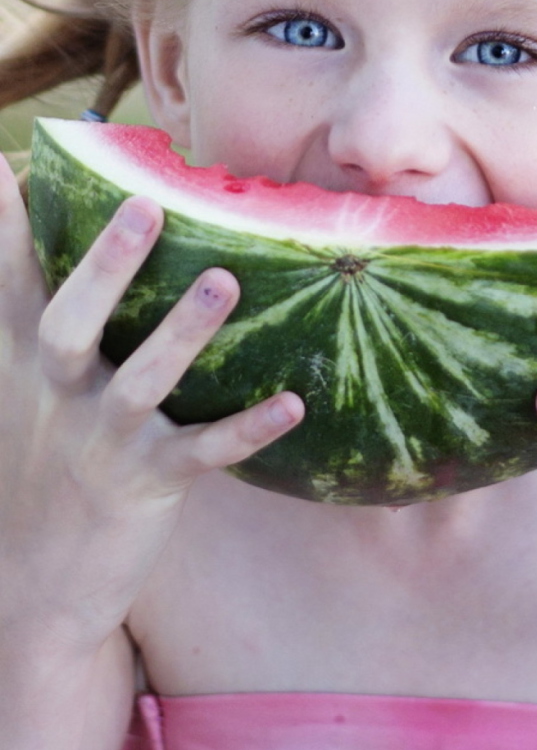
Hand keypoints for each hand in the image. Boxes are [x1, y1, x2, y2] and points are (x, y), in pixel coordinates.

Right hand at [0, 153, 302, 660]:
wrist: (34, 587)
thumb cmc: (43, 462)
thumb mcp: (25, 388)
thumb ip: (45, 318)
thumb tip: (52, 234)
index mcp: (26, 362)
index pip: (9, 280)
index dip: (3, 225)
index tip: (0, 162)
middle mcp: (58, 395)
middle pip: (70, 323)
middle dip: (104, 267)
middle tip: (144, 205)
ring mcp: (103, 441)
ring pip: (142, 383)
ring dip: (183, 333)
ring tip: (224, 282)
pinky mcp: (149, 484)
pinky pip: (204, 452)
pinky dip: (247, 428)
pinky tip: (293, 402)